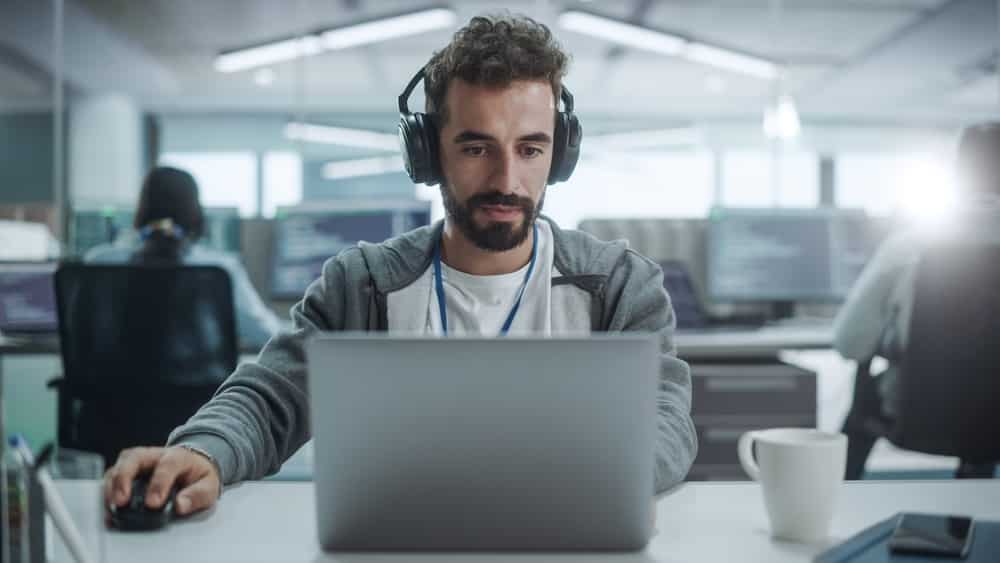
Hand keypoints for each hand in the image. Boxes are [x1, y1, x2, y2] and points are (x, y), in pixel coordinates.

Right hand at [103, 446, 220, 516]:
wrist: (194, 466)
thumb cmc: (198, 476)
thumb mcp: (209, 486)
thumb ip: (197, 496)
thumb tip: (181, 505)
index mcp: (178, 457)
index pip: (166, 466)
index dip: (158, 484)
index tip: (153, 503)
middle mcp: (154, 455)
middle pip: (134, 458)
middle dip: (124, 478)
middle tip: (121, 501)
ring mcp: (139, 461)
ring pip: (119, 465)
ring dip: (112, 485)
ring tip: (112, 505)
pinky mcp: (128, 470)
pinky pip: (113, 476)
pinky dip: (108, 490)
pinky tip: (109, 505)